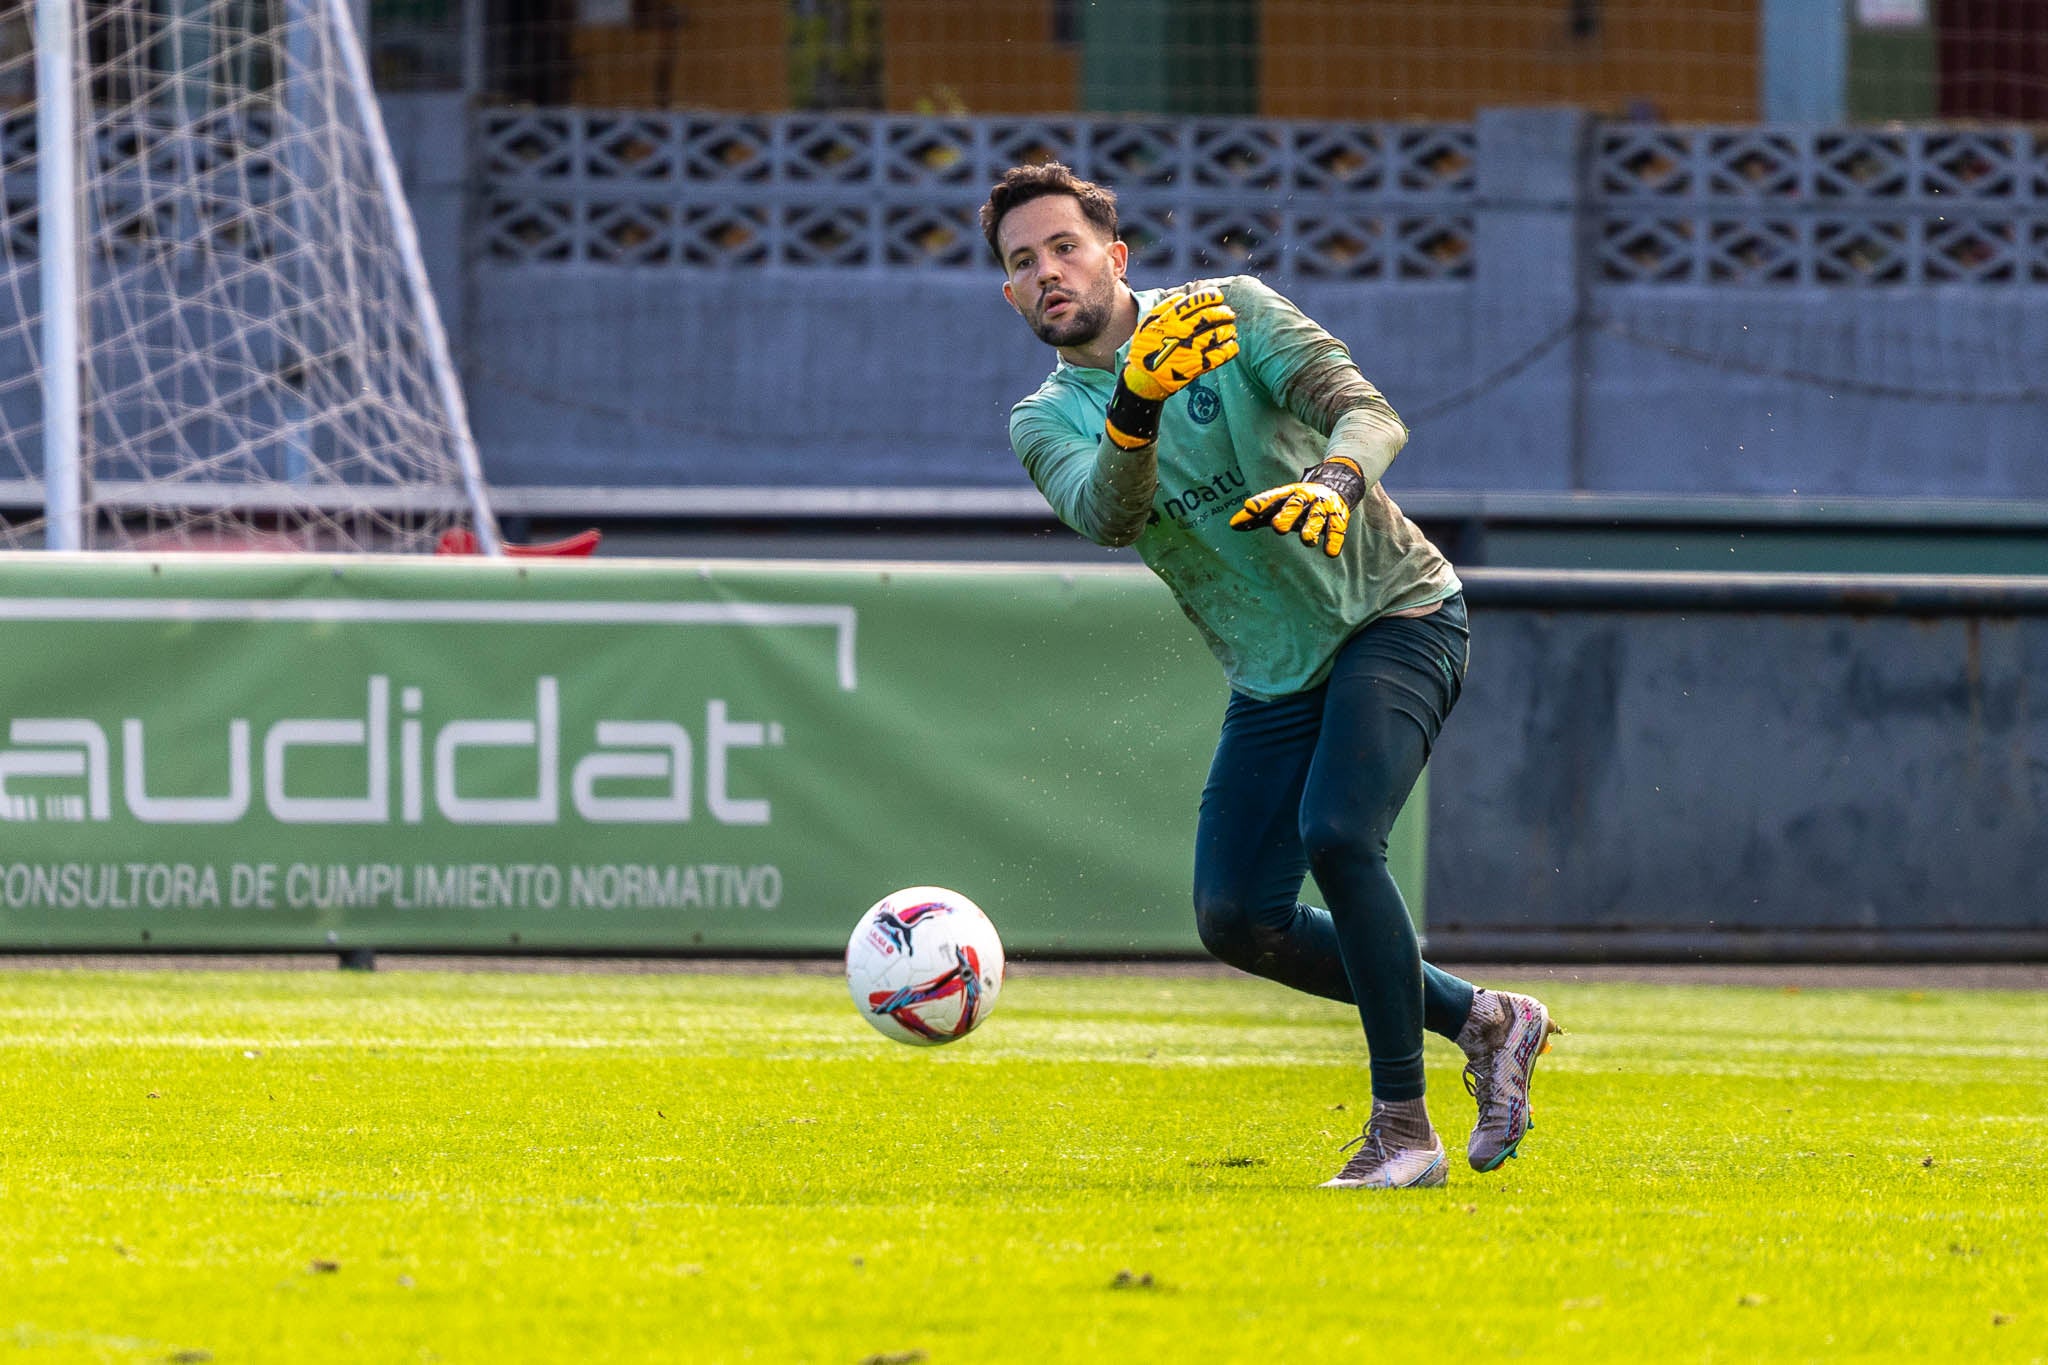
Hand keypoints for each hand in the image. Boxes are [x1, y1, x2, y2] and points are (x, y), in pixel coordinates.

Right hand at [1104, 289, 1239, 448]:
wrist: (1143, 378)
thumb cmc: (1145, 349)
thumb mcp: (1147, 324)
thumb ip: (1163, 308)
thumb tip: (1180, 296)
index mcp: (1170, 320)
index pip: (1194, 302)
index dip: (1209, 297)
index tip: (1217, 297)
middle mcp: (1182, 332)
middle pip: (1209, 317)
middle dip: (1223, 313)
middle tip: (1229, 313)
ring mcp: (1190, 349)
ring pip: (1216, 335)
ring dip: (1228, 330)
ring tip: (1231, 330)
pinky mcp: (1196, 365)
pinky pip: (1218, 356)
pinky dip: (1229, 350)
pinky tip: (1232, 347)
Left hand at [1230, 456, 1368, 556]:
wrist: (1336, 487)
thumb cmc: (1298, 503)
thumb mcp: (1279, 506)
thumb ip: (1257, 516)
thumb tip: (1232, 525)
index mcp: (1288, 494)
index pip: (1272, 497)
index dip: (1261, 502)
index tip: (1248, 507)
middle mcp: (1305, 497)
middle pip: (1295, 504)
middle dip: (1288, 515)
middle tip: (1278, 527)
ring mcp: (1323, 506)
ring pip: (1317, 516)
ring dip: (1312, 528)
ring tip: (1307, 540)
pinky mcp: (1339, 517)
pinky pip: (1337, 529)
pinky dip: (1334, 540)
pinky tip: (1330, 552)